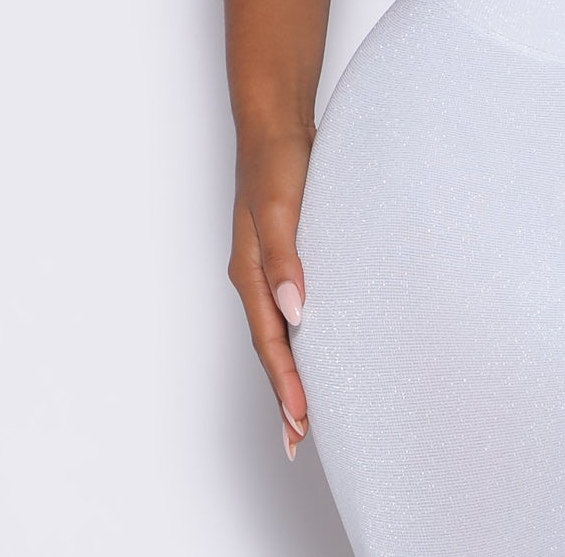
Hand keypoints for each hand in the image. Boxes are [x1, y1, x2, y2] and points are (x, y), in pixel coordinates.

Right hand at [228, 125, 316, 459]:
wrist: (276, 124)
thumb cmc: (277, 162)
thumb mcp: (279, 207)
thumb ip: (285, 258)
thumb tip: (296, 311)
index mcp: (250, 274)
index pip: (271, 342)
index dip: (286, 384)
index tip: (302, 422)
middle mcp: (256, 277)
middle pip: (270, 347)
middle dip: (284, 394)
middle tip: (300, 440)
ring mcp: (269, 267)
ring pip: (279, 332)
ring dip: (291, 371)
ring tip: (305, 411)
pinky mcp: (286, 253)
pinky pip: (290, 308)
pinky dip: (299, 336)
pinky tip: (314, 344)